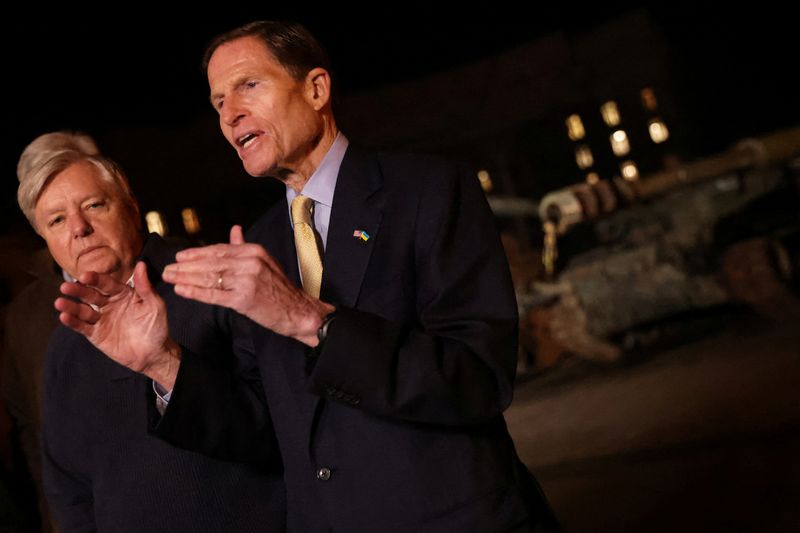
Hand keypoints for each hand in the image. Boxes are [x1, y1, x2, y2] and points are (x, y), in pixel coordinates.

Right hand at [55, 261, 180, 388]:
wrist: (154, 353)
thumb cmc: (156, 326)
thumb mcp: (154, 305)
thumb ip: (145, 286)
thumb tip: (142, 264)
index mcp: (123, 294)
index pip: (106, 284)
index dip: (96, 279)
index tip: (85, 276)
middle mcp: (109, 304)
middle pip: (91, 295)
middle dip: (78, 290)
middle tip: (65, 286)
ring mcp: (102, 319)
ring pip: (83, 310)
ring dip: (71, 306)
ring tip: (59, 302)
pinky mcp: (96, 335)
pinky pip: (83, 327)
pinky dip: (73, 322)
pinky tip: (64, 316)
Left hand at [162, 226, 333, 345]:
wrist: (298, 312)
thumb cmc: (280, 289)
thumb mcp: (264, 262)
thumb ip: (244, 247)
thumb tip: (234, 230)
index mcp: (254, 251)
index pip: (219, 250)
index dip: (197, 253)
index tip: (180, 256)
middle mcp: (250, 263)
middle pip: (211, 263)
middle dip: (186, 266)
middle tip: (167, 268)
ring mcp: (247, 281)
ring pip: (209, 278)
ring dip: (185, 278)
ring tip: (169, 278)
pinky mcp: (244, 299)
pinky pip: (214, 295)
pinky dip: (195, 292)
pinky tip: (181, 291)